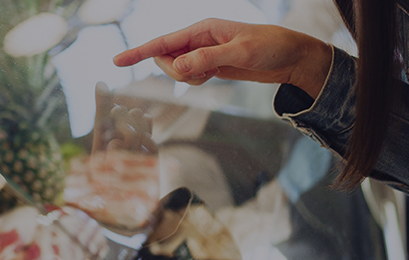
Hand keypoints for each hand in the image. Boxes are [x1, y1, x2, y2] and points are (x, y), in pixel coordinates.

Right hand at [114, 18, 332, 96]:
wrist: (291, 58)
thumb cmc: (270, 47)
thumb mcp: (240, 52)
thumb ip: (208, 59)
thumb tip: (178, 67)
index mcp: (203, 29)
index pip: (163, 41)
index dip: (139, 51)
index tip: (117, 60)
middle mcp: (199, 39)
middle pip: (167, 58)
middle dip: (176, 71)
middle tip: (203, 74)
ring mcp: (203, 52)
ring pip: (177, 70)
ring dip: (189, 78)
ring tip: (214, 74)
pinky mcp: (209, 65)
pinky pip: (190, 76)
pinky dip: (196, 81)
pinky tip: (214, 76)